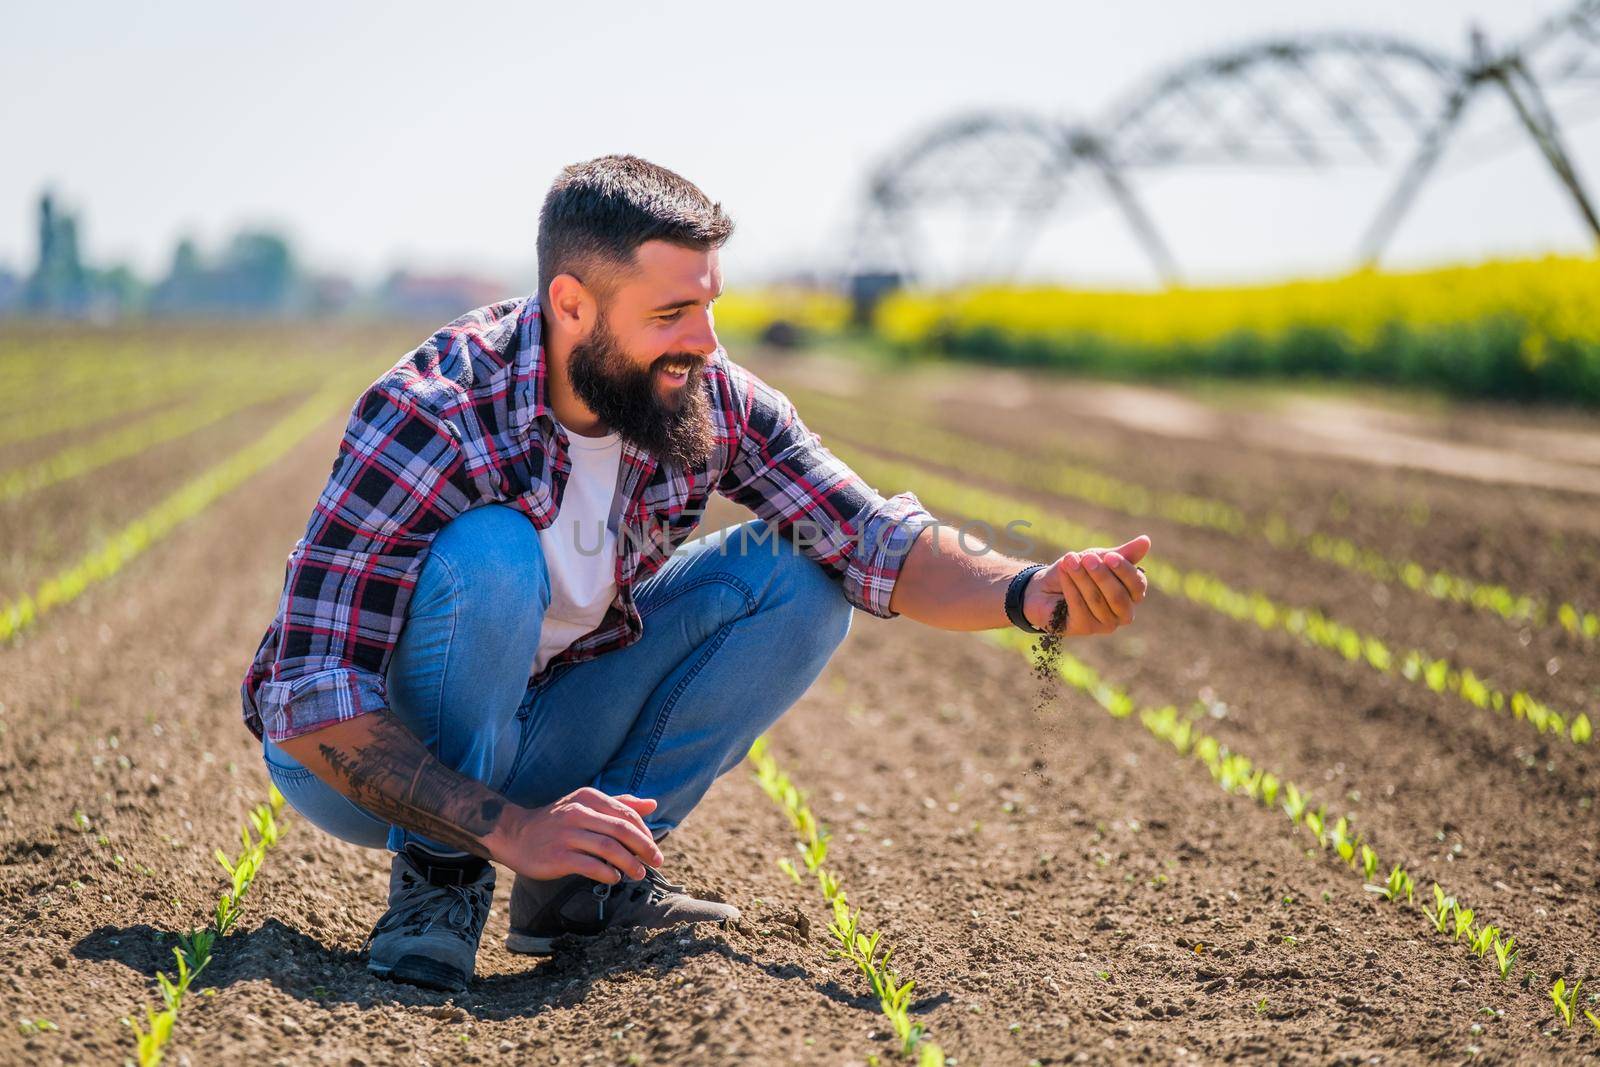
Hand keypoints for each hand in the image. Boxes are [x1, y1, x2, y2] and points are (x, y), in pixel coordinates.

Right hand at [484, 786, 663, 883]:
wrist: (515, 835)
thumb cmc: (557, 821)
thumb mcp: (586, 804)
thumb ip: (619, 804)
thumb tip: (652, 805)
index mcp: (588, 797)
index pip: (627, 814)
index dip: (645, 833)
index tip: (653, 848)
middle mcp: (578, 812)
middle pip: (622, 830)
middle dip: (644, 848)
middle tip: (657, 862)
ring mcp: (567, 834)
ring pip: (610, 849)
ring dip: (630, 864)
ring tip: (639, 873)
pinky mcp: (558, 856)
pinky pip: (591, 866)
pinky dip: (609, 873)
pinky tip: (614, 878)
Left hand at [1024, 535, 1150, 634]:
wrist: (1043, 586)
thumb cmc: (1078, 571)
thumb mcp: (1100, 557)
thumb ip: (1123, 553)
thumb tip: (1146, 540)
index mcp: (1132, 594)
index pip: (1138, 585)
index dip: (1124, 571)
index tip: (1109, 556)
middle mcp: (1123, 612)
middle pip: (1118, 597)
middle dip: (1101, 576)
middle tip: (1086, 558)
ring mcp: (1105, 623)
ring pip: (1097, 601)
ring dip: (1081, 578)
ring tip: (1069, 560)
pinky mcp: (1084, 628)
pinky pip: (1079, 607)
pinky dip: (1070, 586)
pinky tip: (1064, 572)